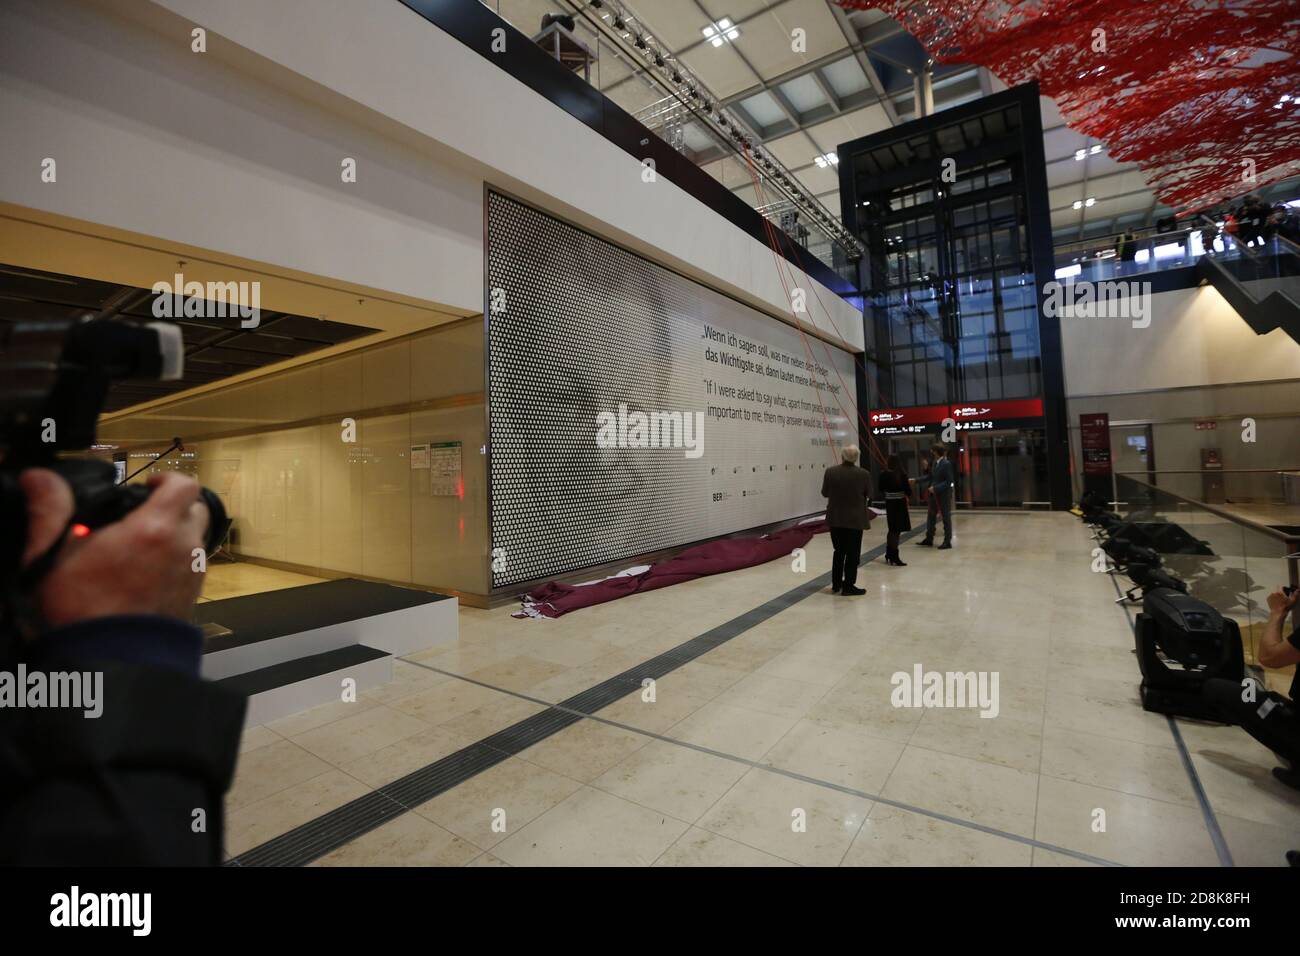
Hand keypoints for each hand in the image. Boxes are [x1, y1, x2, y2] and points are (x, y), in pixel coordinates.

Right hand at [20, 468, 209, 628]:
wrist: (112, 661)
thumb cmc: (83, 611)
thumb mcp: (53, 555)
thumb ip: (50, 511)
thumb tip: (40, 478)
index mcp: (155, 529)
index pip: (184, 485)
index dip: (167, 479)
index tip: (147, 485)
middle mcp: (184, 547)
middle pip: (195, 509)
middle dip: (173, 506)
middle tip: (142, 514)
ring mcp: (193, 573)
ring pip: (195, 539)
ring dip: (175, 535)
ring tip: (140, 546)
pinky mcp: (193, 596)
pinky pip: (193, 566)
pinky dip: (177, 561)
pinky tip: (146, 573)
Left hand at [1266, 587, 1298, 616]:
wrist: (1278, 612)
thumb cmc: (1285, 607)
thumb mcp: (1292, 601)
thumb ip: (1295, 595)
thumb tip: (1297, 590)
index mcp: (1280, 592)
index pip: (1282, 587)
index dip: (1284, 589)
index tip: (1285, 592)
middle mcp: (1274, 593)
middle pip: (1278, 591)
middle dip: (1280, 594)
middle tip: (1283, 600)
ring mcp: (1270, 596)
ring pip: (1274, 594)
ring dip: (1276, 596)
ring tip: (1279, 602)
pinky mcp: (1268, 598)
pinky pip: (1271, 597)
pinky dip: (1273, 599)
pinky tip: (1276, 602)